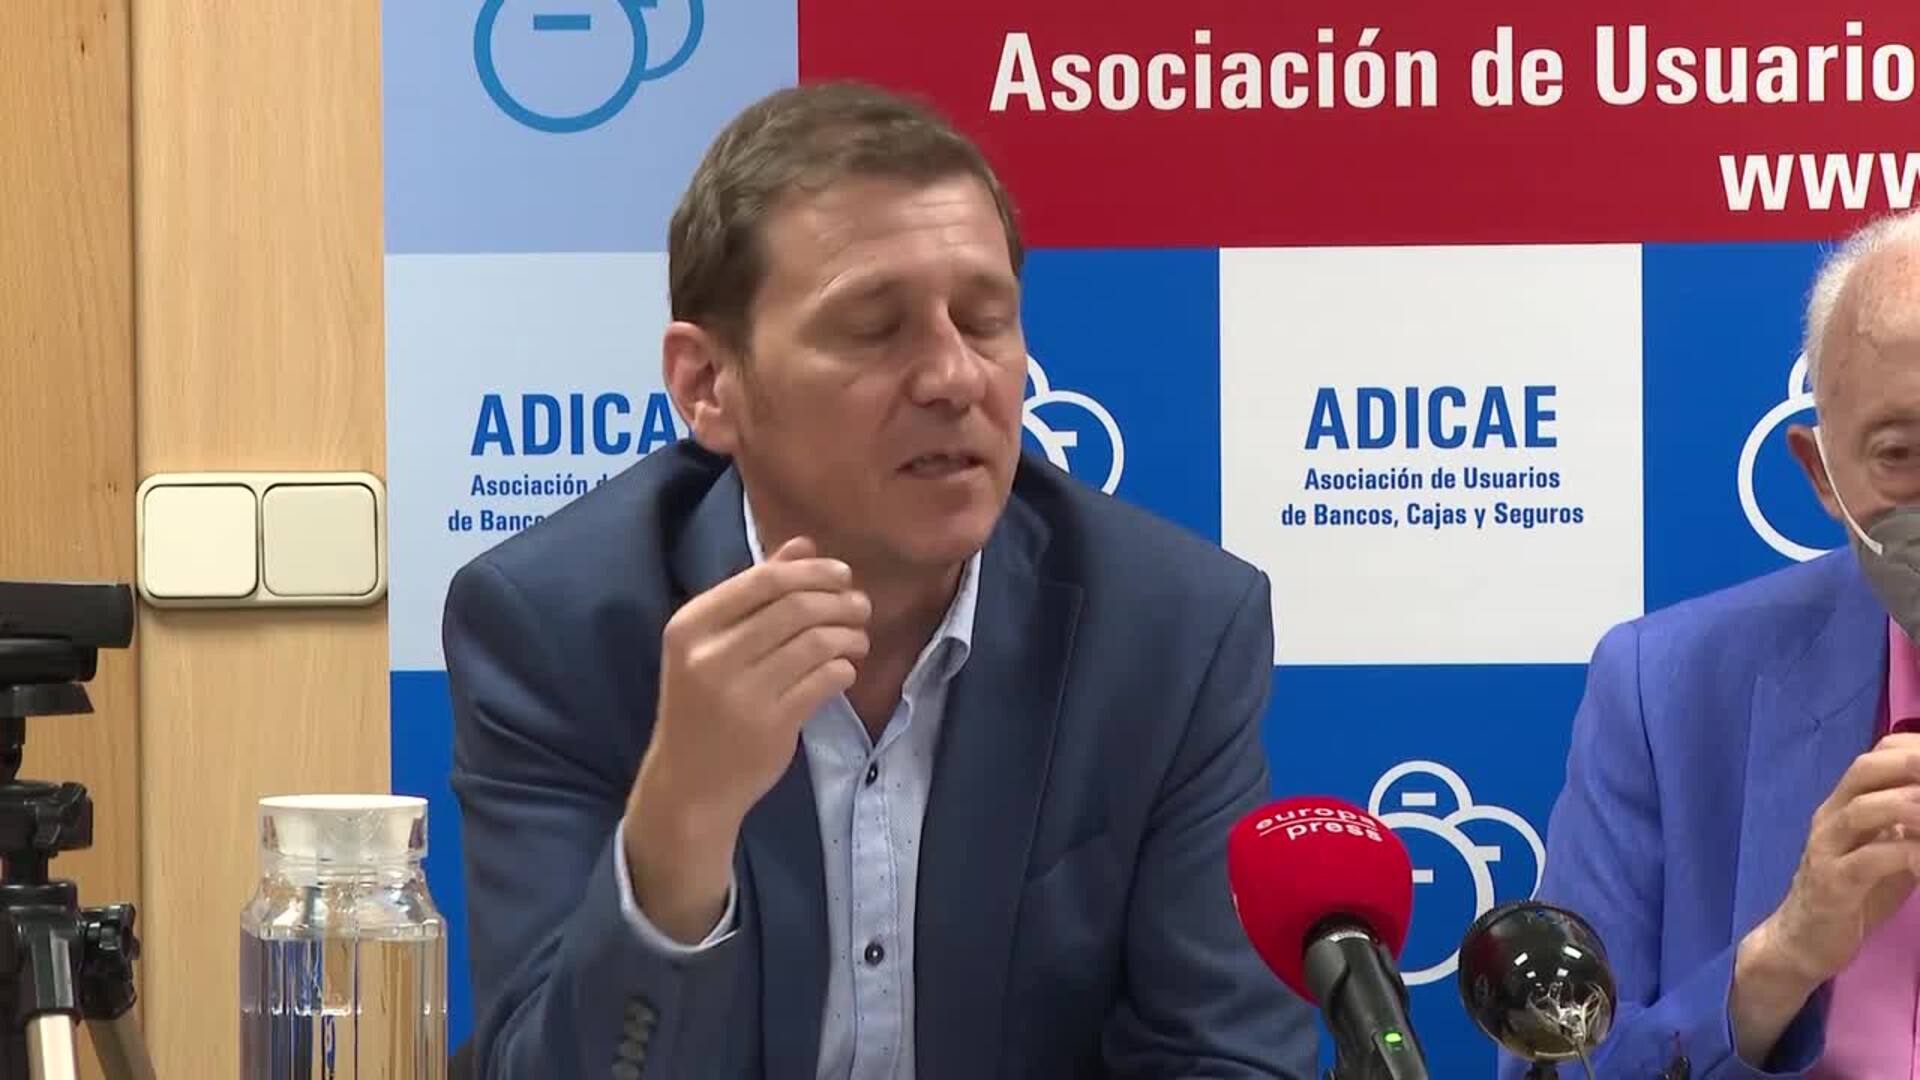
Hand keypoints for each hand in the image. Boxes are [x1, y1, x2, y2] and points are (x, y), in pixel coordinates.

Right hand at [623, 536, 869, 942]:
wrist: (690, 783)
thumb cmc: (704, 704)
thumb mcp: (713, 644)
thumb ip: (756, 592)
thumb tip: (804, 546)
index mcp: (691, 626)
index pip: (764, 580)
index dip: (813, 572)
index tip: (842, 575)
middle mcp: (710, 656)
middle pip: (796, 607)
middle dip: (840, 601)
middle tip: (861, 606)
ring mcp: (740, 693)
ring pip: (816, 642)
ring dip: (849, 635)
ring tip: (857, 638)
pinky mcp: (770, 725)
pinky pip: (824, 680)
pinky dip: (843, 669)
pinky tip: (844, 670)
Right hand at [1731, 733, 1919, 1062]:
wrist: (1802, 940)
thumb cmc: (1851, 894)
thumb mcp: (1884, 851)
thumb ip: (1907, 827)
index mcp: (1842, 805)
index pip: (1871, 758)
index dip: (1907, 748)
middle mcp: (1830, 818)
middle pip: (1863, 772)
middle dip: (1908, 764)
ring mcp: (1826, 849)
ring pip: (1862, 811)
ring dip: (1908, 805)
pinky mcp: (1831, 884)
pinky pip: (1866, 861)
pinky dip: (1902, 853)